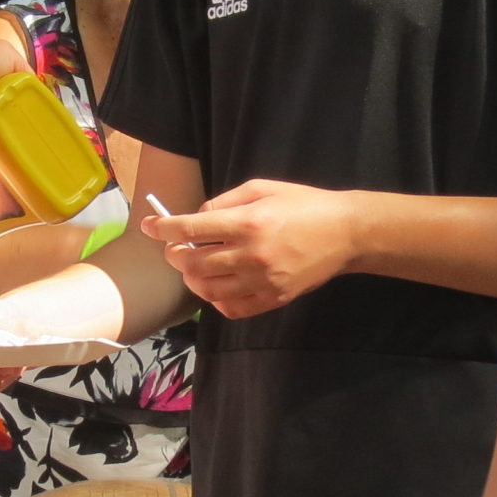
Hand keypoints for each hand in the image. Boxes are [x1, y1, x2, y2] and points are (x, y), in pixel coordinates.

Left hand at [140, 179, 357, 318]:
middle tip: (175, 248)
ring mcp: (262, 281)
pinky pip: (232, 308)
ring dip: (192, 278)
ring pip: (207, 290)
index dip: (163, 228)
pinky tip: (217, 285)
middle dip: (175, 255)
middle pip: (193, 263)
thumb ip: (225, 202)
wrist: (346, 233)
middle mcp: (252, 255)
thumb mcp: (263, 188)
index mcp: (249, 223)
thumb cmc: (304, 204)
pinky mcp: (273, 299)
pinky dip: (216, 300)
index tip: (150, 226)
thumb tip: (197, 217)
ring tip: (195, 267)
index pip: (191, 229)